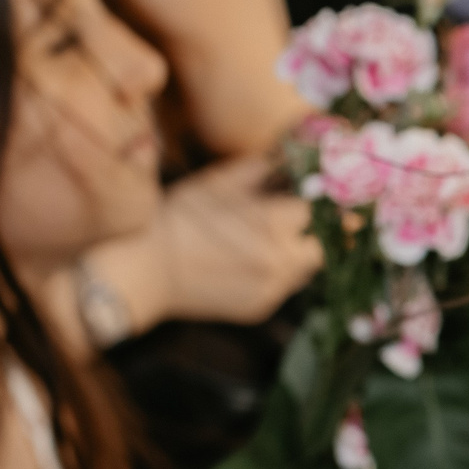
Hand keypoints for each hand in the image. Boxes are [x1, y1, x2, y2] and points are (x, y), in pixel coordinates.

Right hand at [145, 156, 322, 324]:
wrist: (145, 270)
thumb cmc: (178, 220)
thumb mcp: (216, 183)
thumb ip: (258, 170)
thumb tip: (285, 160)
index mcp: (273, 224)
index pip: (317, 212)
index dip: (315, 204)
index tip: (309, 201)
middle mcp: (280, 260)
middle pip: (322, 246)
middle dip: (316, 234)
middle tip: (298, 224)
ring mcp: (273, 288)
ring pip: (307, 269)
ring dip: (297, 254)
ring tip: (271, 241)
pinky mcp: (261, 308)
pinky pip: (285, 287)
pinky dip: (278, 273)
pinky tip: (250, 262)